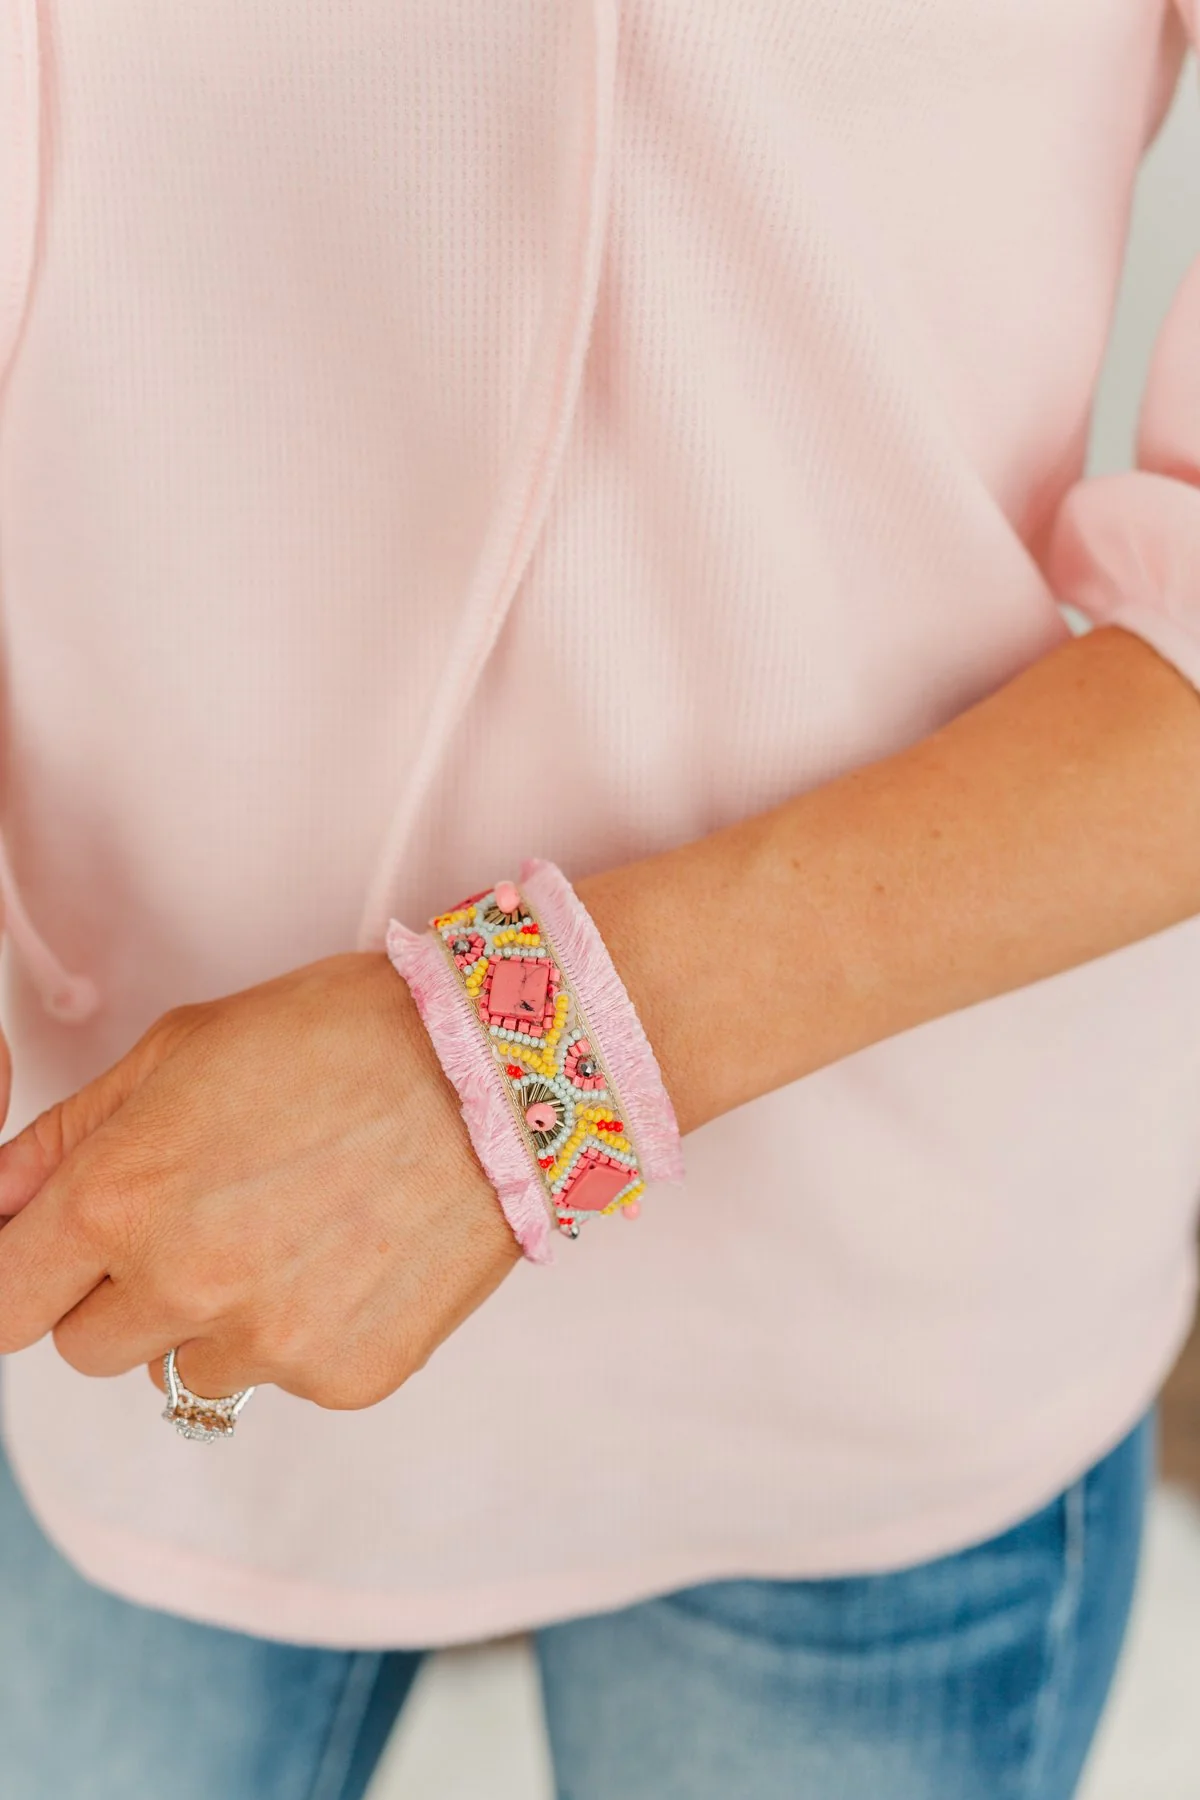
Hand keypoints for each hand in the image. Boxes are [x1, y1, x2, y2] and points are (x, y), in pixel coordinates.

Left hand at [0, 953, 520, 1406]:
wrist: (498, 1067)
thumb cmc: (345, 1035)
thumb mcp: (182, 1050)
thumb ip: (68, 1137)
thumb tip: (0, 1201)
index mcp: (119, 1201)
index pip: (6, 1303)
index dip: (32, 1273)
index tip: (62, 1258)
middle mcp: (183, 1287)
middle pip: (88, 1351)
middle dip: (124, 1295)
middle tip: (204, 1219)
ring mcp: (269, 1344)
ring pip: (190, 1372)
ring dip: (218, 1318)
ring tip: (293, 1228)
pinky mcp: (346, 1377)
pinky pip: (287, 1379)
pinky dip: (306, 1331)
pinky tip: (351, 1252)